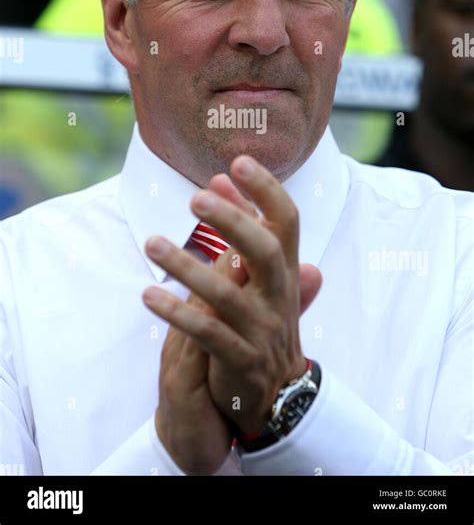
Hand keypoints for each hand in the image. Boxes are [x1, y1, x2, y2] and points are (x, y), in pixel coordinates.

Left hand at [144, 155, 321, 436]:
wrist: (278, 391)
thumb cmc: (263, 317)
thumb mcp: (261, 273)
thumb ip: (242, 224)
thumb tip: (218, 177)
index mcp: (286, 269)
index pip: (287, 221)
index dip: (267, 190)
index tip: (238, 161)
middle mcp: (279, 294)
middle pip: (265, 251)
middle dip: (233, 222)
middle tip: (195, 197)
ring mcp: (262, 329)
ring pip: (227, 295)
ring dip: (188, 267)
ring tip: (151, 244)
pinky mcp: (241, 360)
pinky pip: (208, 334)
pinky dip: (178, 313)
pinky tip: (148, 296)